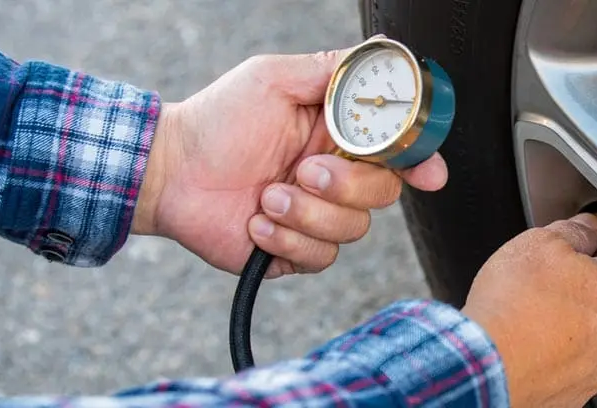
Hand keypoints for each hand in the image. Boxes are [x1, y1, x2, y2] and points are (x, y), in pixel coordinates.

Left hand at [133, 44, 447, 277]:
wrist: (169, 171)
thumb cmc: (217, 121)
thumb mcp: (274, 79)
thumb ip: (331, 70)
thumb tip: (382, 52)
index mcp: (339, 136)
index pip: (398, 149)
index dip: (421, 160)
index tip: (428, 173)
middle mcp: (336, 176)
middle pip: (384, 192)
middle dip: (346, 184)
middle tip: (304, 169)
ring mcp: (319, 216)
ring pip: (353, 228)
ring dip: (305, 213)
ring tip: (265, 196)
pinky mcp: (297, 251)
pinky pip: (320, 256)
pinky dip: (284, 239)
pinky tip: (256, 221)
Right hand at [461, 213, 596, 406]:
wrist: (487, 363)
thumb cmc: (513, 304)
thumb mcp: (541, 242)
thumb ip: (574, 231)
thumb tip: (589, 226)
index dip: (591, 253)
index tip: (570, 254)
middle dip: (579, 292)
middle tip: (543, 286)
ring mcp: (595, 368)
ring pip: (587, 338)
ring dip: (567, 327)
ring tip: (530, 320)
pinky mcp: (573, 393)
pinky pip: (568, 368)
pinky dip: (552, 358)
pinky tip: (528, 347)